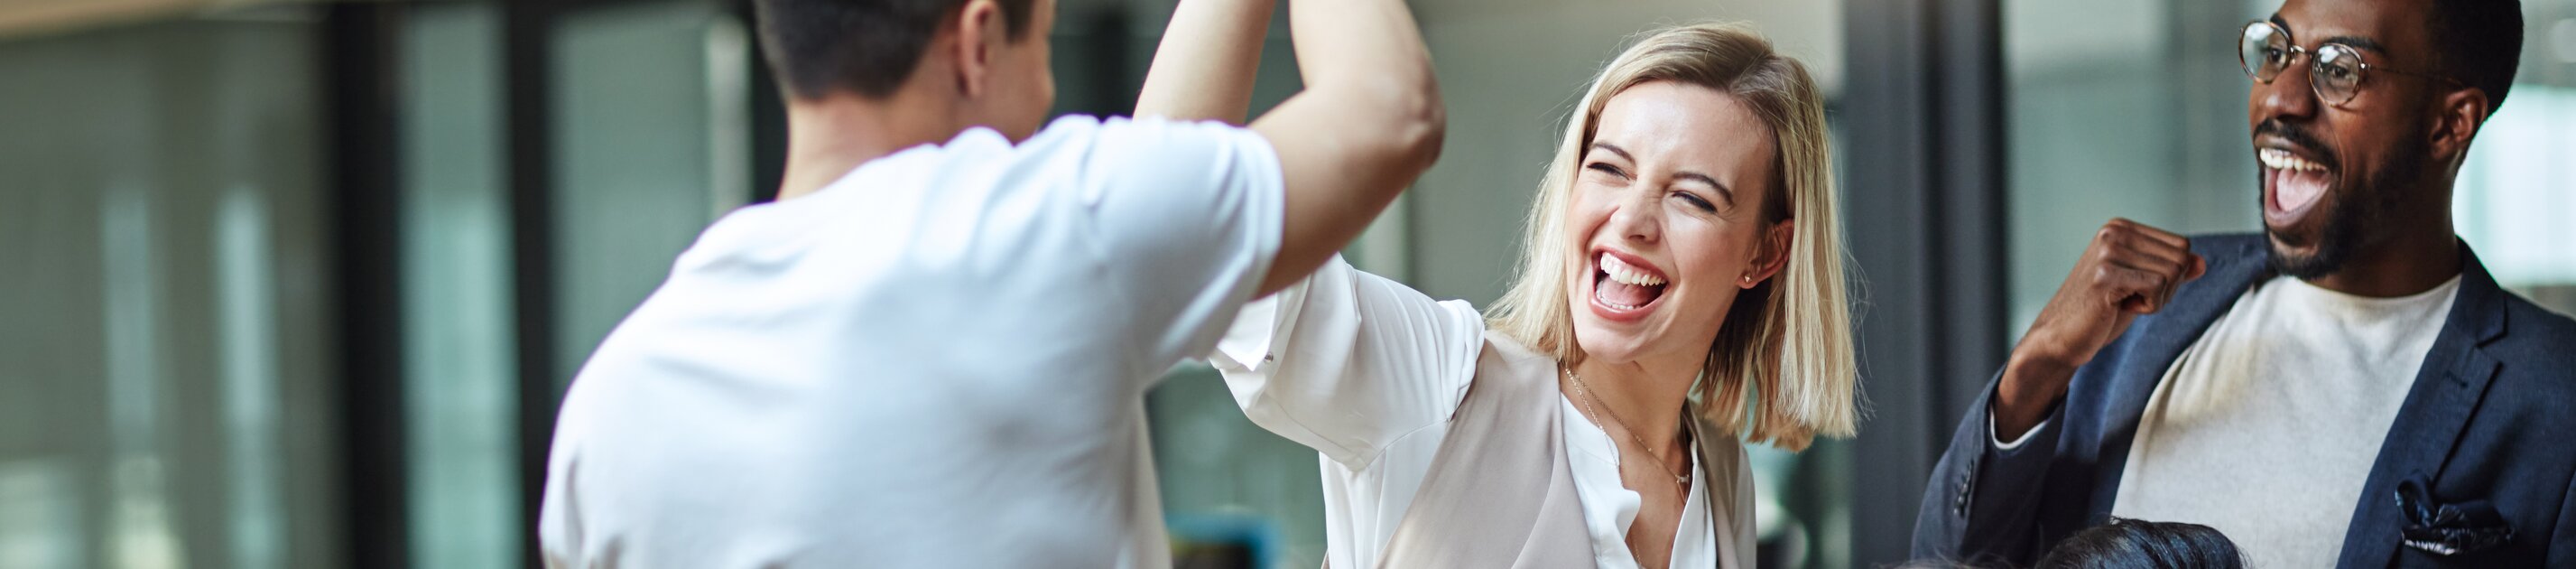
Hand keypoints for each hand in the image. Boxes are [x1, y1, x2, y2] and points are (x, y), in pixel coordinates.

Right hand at [1994, 219, 2203, 438]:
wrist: (2061, 337)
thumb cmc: (2100, 312)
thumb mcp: (2141, 286)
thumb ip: (2171, 271)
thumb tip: (2202, 263)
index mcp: (2120, 227)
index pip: (2181, 246)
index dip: (2171, 276)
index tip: (2137, 288)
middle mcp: (2113, 232)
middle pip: (2181, 258)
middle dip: (2167, 288)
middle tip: (2131, 298)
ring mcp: (2107, 251)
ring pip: (2173, 272)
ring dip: (2156, 298)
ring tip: (2122, 302)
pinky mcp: (2105, 274)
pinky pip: (2158, 287)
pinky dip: (2149, 306)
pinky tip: (2119, 307)